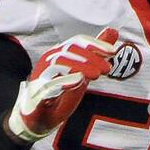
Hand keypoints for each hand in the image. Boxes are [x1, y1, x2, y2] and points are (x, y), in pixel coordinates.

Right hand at [6, 27, 118, 142]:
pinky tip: (77, 81)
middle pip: (69, 50)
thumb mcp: (82, 73)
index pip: (77, 42)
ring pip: (58, 62)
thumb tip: (113, 30)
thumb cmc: (59, 94)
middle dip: (91, 57)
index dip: (95, 44)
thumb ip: (95, 54)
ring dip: (79, 66)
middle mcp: (48, 61)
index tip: (112, 52)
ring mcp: (40, 75)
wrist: (38, 118)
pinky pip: (47, 84)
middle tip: (107, 68)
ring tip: (95, 75)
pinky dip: (62, 81)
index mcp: (58, 54)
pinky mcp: (36, 93)